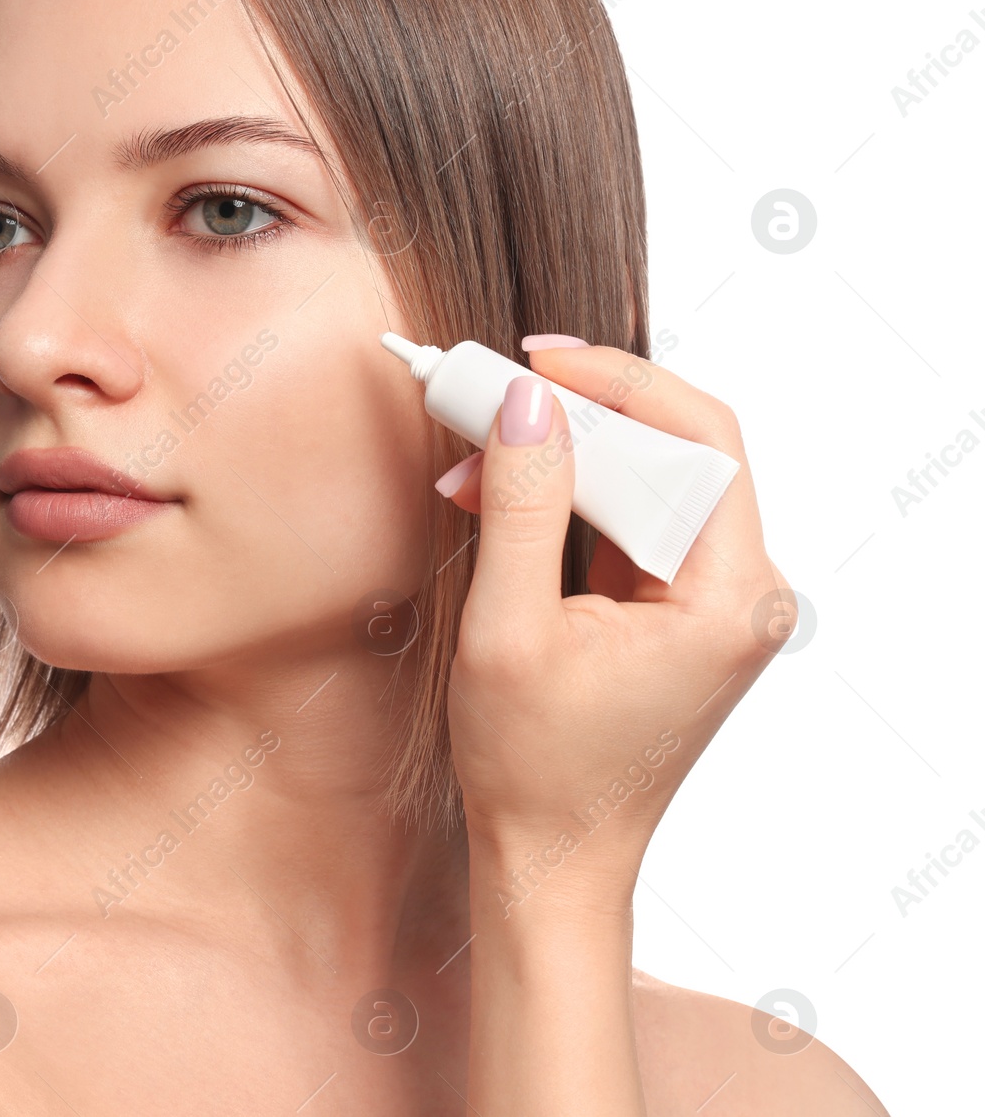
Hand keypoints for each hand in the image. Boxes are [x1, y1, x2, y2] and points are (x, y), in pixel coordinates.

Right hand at [437, 340, 794, 910]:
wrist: (552, 855)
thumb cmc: (537, 768)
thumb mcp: (510, 629)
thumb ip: (525, 506)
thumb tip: (528, 404)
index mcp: (729, 599)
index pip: (699, 441)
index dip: (616, 383)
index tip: (533, 362)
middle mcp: (742, 592)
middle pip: (675, 450)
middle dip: (576, 417)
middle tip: (488, 394)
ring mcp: (713, 599)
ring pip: (647, 478)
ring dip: (562, 457)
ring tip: (475, 457)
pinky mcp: (677, 606)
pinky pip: (629, 518)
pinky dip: (567, 497)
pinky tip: (500, 492)